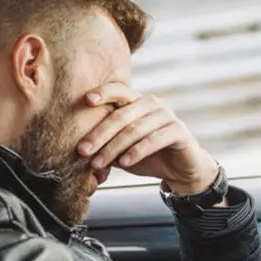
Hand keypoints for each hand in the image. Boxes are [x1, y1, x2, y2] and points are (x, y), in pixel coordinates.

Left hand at [76, 83, 217, 195]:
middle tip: (82, 151)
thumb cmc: (147, 156)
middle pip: (121, 115)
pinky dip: (136, 152)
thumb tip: (80, 148)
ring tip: (98, 163)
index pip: (118, 90)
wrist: (180, 170)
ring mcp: (167, 116)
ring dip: (113, 148)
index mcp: (137, 102)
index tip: (86, 101)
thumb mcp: (123, 149)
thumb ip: (107, 143)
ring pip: (135, 129)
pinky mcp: (179, 131)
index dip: (103, 93)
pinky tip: (124, 163)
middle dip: (99, 134)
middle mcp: (152, 104)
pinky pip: (154, 140)